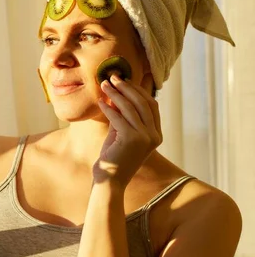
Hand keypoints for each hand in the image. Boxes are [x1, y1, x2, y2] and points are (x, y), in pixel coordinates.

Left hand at [94, 74, 161, 188]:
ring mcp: (145, 138)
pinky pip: (118, 117)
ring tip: (103, 85)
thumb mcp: (121, 132)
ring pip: (130, 107)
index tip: (124, 80)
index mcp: (157, 134)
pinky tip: (99, 102)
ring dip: (115, 94)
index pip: (151, 105)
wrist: (111, 179)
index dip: (138, 90)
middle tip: (113, 77)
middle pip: (143, 103)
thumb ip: (122, 115)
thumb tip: (116, 91)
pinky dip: (108, 108)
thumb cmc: (115, 156)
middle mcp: (155, 136)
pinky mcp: (132, 139)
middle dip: (127, 87)